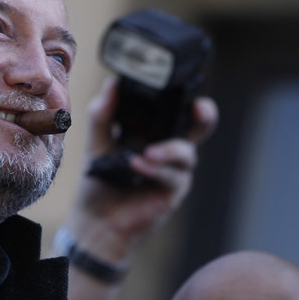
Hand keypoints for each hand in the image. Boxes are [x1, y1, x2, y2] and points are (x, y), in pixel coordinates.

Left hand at [67, 77, 217, 262]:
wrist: (96, 218)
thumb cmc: (99, 178)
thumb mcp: (96, 141)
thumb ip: (103, 113)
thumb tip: (112, 83)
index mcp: (151, 129)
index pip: (171, 107)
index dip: (178, 94)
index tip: (173, 81)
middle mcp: (167, 146)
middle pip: (198, 126)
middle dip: (204, 113)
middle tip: (198, 106)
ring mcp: (174, 169)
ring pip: (186, 152)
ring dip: (169, 149)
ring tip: (146, 153)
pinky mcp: (173, 190)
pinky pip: (173, 176)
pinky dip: (156, 170)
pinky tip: (137, 166)